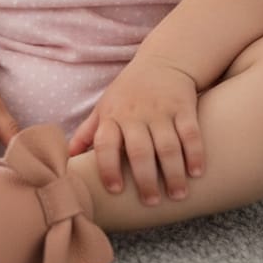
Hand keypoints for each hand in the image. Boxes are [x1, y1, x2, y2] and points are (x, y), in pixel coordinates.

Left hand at [68, 55, 203, 205]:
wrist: (162, 60)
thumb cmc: (128, 92)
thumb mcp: (104, 107)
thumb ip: (88, 132)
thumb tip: (66, 157)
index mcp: (112, 116)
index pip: (105, 144)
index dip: (108, 168)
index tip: (116, 190)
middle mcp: (135, 114)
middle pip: (139, 150)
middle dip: (145, 179)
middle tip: (151, 202)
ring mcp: (161, 110)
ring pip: (168, 145)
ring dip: (173, 173)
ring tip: (177, 195)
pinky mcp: (183, 107)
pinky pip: (190, 133)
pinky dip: (194, 153)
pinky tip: (196, 172)